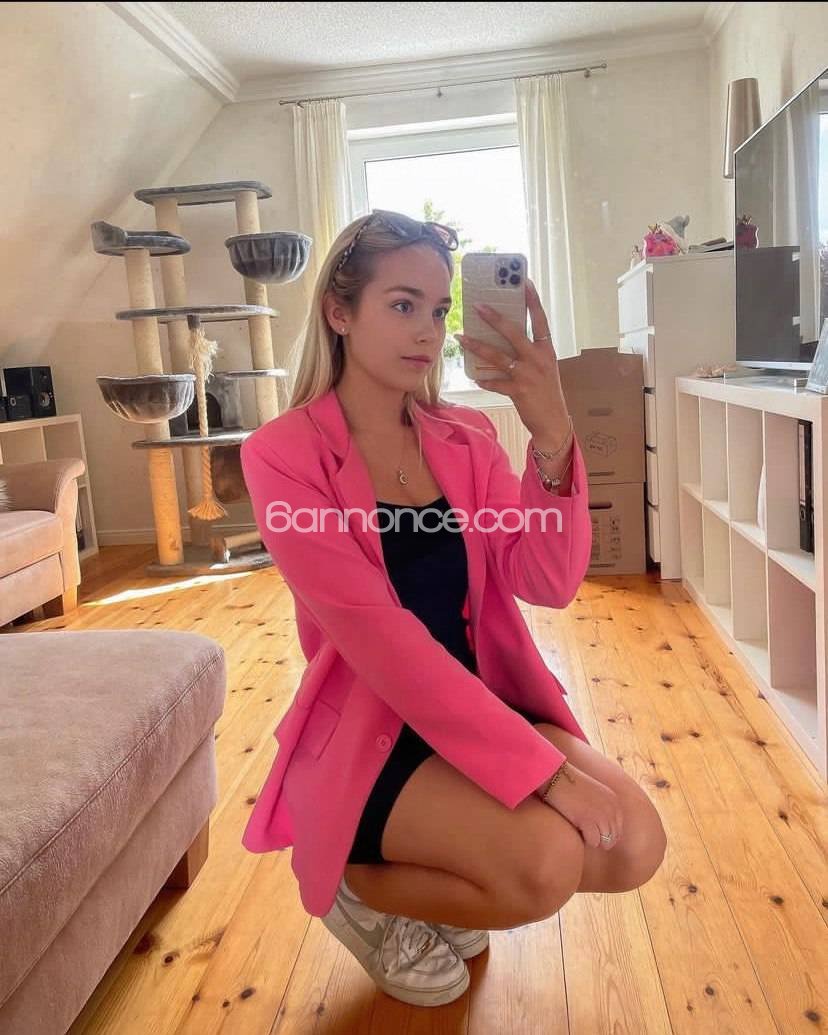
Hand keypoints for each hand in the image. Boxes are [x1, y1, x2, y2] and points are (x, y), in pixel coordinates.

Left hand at [456, 278, 568, 439]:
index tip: (523, 281)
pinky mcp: (519, 391)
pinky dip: (485, 380)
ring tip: (461, 338)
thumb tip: (505, 335)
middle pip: (514, 333)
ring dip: (477, 346)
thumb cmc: (546, 391)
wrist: (553, 421)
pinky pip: (496, 382)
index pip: (540, 319)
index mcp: (547, 350)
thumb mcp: (544, 366)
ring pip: (498, 356)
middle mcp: (538, 359)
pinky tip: (475, 377)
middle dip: (495, 318)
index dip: (532, 300)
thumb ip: (529, 351)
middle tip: (478, 306)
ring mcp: (528, 375)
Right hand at [539, 762, 623, 850]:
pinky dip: (584, 838)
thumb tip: (606, 833)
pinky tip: (575, 826)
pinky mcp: (589, 821)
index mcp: (614, 802)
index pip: (617, 830)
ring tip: (579, 827)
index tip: (590, 828)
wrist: (556, 777)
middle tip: (583, 829)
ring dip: (591, 838)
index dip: (603, 833)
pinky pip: (593, 842)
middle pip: (612, 839)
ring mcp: (602, 816)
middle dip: (599, 838)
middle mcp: (612, 810)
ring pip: (604, 842)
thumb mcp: (595, 794)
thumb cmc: (571, 787)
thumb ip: (604, 809)